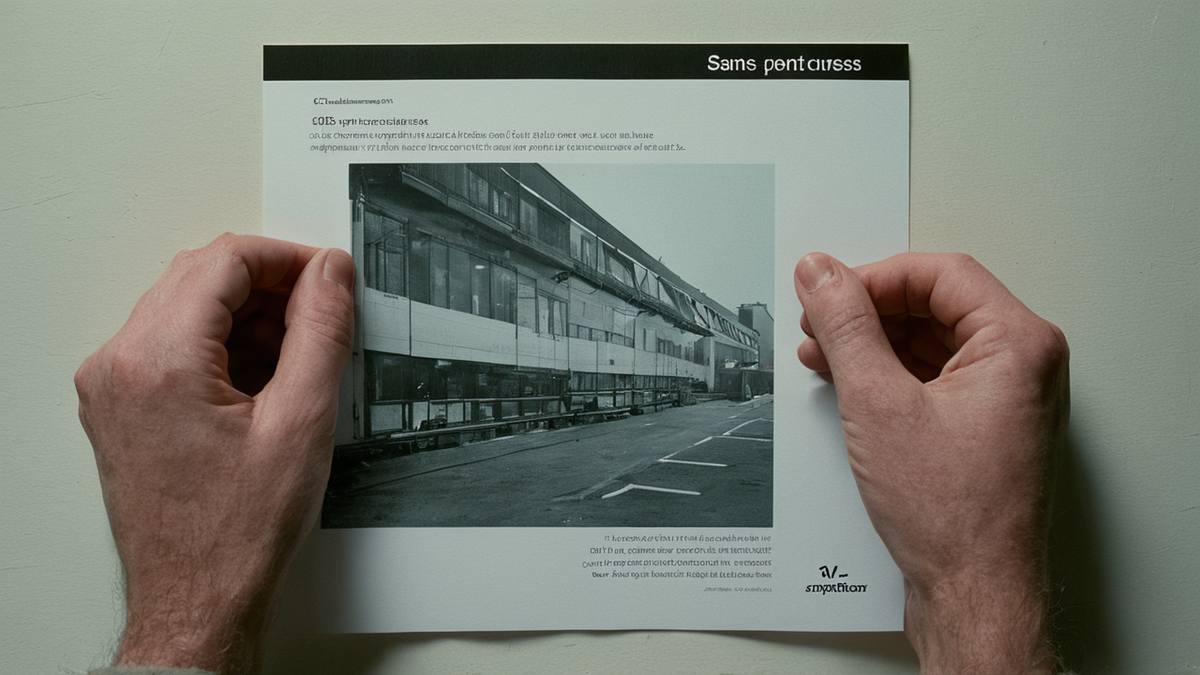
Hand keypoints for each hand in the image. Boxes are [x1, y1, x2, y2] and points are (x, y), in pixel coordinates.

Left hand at [76, 234, 354, 673]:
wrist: (199, 599)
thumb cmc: (237, 533)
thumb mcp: (302, 422)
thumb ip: (321, 332)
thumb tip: (329, 275)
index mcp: (158, 361)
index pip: (223, 262)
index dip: (286, 259)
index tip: (327, 276)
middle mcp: (120, 365)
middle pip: (199, 278)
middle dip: (269, 285)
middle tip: (322, 311)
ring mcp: (112, 386)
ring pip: (186, 308)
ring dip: (247, 317)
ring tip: (298, 358)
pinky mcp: (120, 406)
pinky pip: (171, 344)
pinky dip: (222, 346)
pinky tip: (265, 381)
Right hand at [794, 252, 1067, 673]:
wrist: (973, 593)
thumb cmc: (953, 516)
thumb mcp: (878, 403)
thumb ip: (846, 327)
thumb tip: (822, 275)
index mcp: (1020, 345)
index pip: (942, 275)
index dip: (874, 276)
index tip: (830, 288)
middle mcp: (1024, 366)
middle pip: (937, 305)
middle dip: (868, 311)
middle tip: (819, 319)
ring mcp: (1007, 399)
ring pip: (932, 342)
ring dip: (873, 343)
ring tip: (822, 353)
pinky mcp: (985, 427)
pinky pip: (934, 377)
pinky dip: (888, 375)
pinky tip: (848, 383)